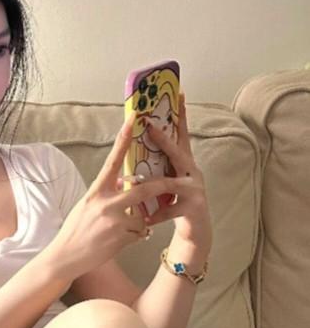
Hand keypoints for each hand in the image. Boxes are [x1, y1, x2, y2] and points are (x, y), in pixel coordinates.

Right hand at [47, 111, 194, 283]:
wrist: (65, 256)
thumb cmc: (75, 230)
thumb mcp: (87, 206)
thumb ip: (106, 194)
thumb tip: (124, 183)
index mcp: (95, 192)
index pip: (112, 161)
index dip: (123, 139)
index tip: (133, 119)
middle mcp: (105, 204)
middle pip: (143, 190)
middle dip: (161, 187)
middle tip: (176, 182)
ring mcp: (114, 222)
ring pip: (142, 216)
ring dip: (139, 222)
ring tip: (120, 231)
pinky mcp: (121, 239)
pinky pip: (139, 234)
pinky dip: (134, 237)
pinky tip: (117, 242)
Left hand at [125, 93, 211, 251]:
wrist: (195, 234)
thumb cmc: (176, 207)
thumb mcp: (165, 186)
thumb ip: (156, 172)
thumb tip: (132, 161)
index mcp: (184, 165)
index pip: (181, 136)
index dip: (180, 116)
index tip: (178, 94)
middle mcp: (192, 173)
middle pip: (178, 152)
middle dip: (164, 139)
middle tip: (151, 126)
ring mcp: (196, 190)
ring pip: (171, 182)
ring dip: (152, 183)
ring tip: (134, 183)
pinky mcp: (194, 208)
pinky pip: (171, 209)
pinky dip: (157, 215)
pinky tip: (146, 220)